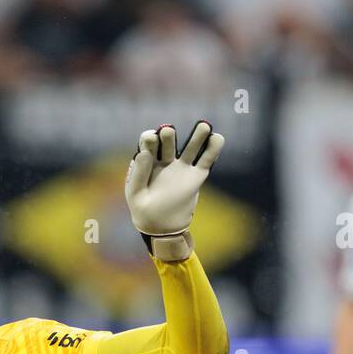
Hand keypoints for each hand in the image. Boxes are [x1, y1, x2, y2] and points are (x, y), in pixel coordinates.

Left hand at [125, 121, 224, 260]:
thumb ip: (138, 175)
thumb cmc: (144, 210)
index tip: (150, 138)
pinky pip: (206, 160)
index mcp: (147, 162)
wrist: (162, 228)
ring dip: (197, 135)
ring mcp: (182, 167)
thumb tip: (143, 153)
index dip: (149, 139)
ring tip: (203, 125)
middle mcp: (165, 160)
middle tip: (167, 131)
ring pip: (191, 147)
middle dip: (168, 136)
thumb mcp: (135, 195)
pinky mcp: (196, 176)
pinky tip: (217, 138)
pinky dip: (212, 149)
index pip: (149, 144)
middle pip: (168, 142)